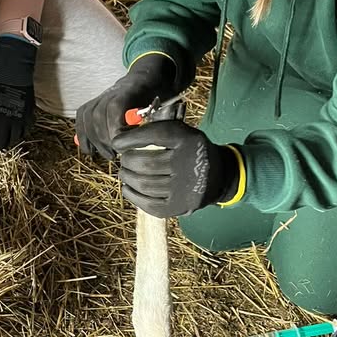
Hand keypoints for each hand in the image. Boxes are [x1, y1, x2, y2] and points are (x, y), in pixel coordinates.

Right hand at [75, 52, 187, 160]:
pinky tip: (89, 149)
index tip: (122, 146)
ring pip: (87, 117)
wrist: (148, 76)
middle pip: (97, 115)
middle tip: (115, 155)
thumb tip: (153, 141)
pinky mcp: (94, 101)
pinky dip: (82, 134)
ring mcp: (101, 95)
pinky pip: (81, 116)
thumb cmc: (159, 92)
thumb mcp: (166, 101)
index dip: (115, 128)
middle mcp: (112, 90)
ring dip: (94, 140)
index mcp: (132, 89)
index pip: (114, 107)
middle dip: (104, 139)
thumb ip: (159, 119)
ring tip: (107, 155)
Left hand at [111, 119, 240, 217]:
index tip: (117, 142)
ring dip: (127, 177)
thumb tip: (121, 134)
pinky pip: (148, 203)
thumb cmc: (190, 150)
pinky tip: (128, 187)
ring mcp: (183, 188)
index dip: (130, 138)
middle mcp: (187, 163)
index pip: (153, 136)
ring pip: (143, 184)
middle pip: (145, 163)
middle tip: (124, 159)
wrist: (219, 176)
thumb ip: (156, 131)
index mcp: (188, 140)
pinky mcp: (178, 206)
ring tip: (124, 172)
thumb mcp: (183, 133)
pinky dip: (132, 195)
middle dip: (127, 160)